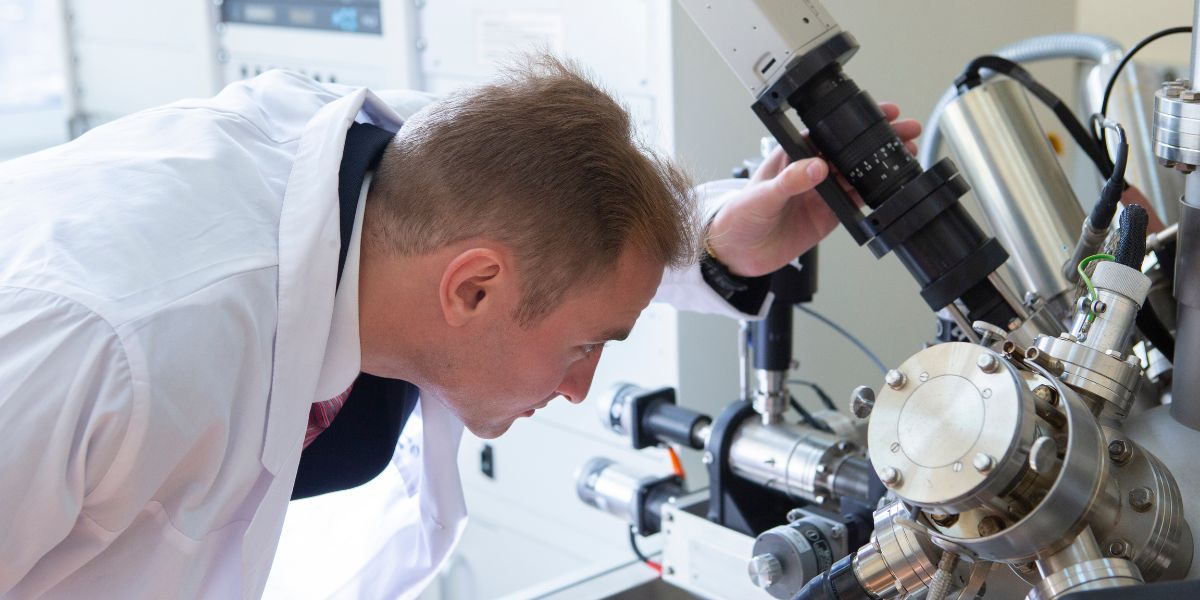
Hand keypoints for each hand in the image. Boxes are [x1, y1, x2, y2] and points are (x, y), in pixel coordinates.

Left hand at [705, 102, 921, 276]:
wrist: (736, 253)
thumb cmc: (738, 216)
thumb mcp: (761, 195)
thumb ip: (789, 181)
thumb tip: (817, 166)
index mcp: (794, 155)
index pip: (830, 131)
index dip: (856, 121)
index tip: (881, 113)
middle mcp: (812, 171)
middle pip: (851, 150)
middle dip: (881, 139)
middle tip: (907, 131)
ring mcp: (823, 193)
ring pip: (859, 174)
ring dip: (883, 166)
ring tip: (908, 156)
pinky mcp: (829, 216)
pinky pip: (857, 203)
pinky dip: (875, 197)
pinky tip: (891, 189)